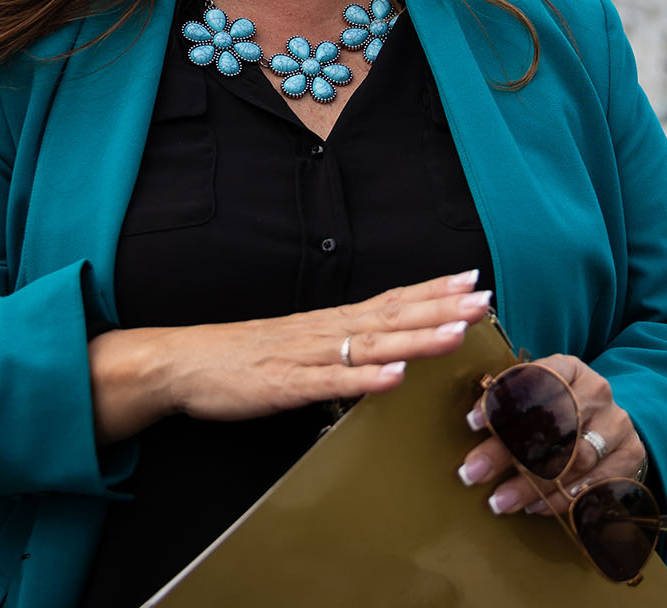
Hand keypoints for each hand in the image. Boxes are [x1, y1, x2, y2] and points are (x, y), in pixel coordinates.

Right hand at [88, 269, 489, 444]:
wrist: (183, 362)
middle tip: (483, 298)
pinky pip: (330, 384)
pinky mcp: (285, 385)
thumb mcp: (300, 345)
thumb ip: (341, 346)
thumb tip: (384, 350)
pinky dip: (364, 381)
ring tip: (455, 333)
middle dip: (440, 309)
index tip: (473, 280)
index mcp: (330, 321)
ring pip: (370, 346)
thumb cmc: (243, 356)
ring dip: (415, 339)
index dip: (433, 291)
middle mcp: (325, 331)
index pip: (391, 300)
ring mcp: (306, 357)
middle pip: (392, 317)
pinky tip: (395, 379)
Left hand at [456, 354, 645, 516]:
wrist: (609, 424)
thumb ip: (508, 401)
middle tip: (473, 474)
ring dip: (533, 484)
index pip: (535, 379)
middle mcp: (597, 391)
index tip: (471, 423)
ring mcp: (617, 422)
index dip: (503, 401)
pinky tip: (536, 507)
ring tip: (500, 501)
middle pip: (550, 424)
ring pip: (574, 458)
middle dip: (507, 452)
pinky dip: (564, 499)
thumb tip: (475, 419)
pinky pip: (596, 483)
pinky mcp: (631, 453)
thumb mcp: (537, 394)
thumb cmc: (560, 410)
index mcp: (570, 369)